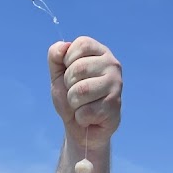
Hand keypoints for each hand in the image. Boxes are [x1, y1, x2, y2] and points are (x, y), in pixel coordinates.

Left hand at [49, 36, 121, 150]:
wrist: (80, 128)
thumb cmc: (71, 97)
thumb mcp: (58, 75)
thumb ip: (55, 57)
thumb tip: (63, 46)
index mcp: (101, 53)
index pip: (81, 44)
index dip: (68, 61)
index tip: (72, 74)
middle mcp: (113, 66)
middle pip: (78, 68)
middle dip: (69, 86)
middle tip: (76, 94)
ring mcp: (116, 86)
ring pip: (81, 91)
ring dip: (73, 103)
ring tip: (82, 105)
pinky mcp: (114, 107)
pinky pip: (85, 111)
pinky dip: (80, 118)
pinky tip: (90, 117)